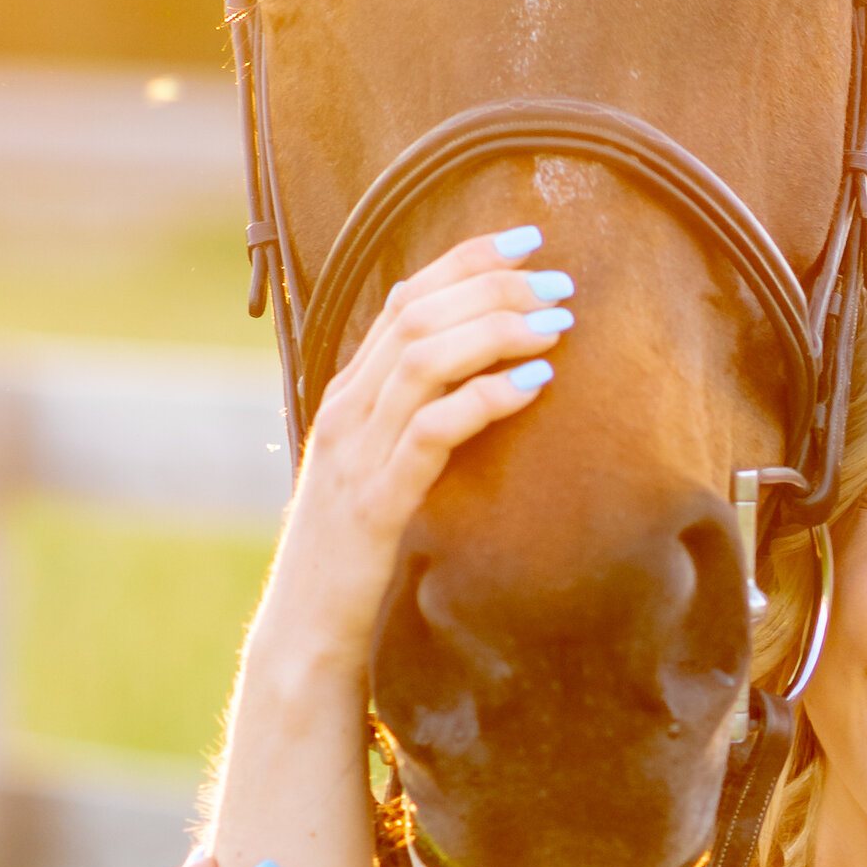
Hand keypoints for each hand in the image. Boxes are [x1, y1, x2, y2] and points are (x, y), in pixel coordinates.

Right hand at [259, 229, 572, 680]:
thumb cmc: (357, 551)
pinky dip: (485, 397)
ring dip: (496, 330)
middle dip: (493, 287)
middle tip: (560, 281)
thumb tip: (485, 383)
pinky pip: (432, 431)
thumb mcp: (384, 469)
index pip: (403, 300)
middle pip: (417, 316)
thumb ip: (417, 421)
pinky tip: (535, 384)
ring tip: (558, 323)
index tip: (527, 238)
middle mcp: (345, 410)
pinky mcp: (375, 501)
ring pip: (422, 361)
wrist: (306, 628)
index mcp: (348, 395)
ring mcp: (355, 453)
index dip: (465, 259)